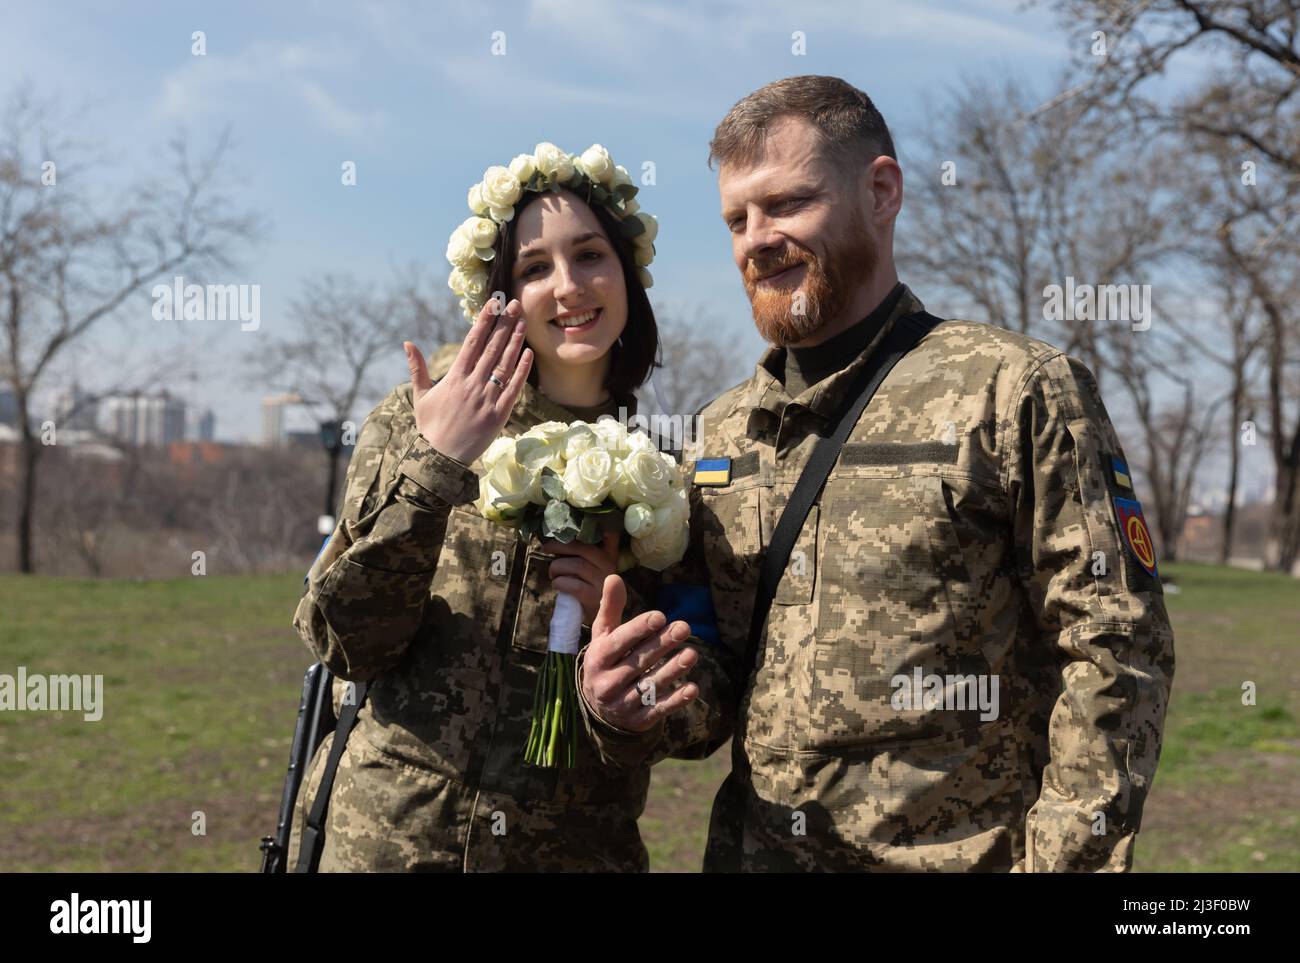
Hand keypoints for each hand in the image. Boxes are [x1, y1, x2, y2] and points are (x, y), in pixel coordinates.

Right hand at [404, 298, 532, 465]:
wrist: (440, 458)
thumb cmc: (429, 426)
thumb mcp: (420, 395)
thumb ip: (417, 368)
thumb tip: (408, 343)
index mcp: (454, 377)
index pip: (472, 342)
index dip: (484, 321)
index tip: (493, 304)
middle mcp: (472, 385)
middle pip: (492, 348)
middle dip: (504, 324)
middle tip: (515, 305)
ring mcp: (487, 399)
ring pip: (504, 365)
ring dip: (514, 342)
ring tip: (523, 322)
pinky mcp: (499, 415)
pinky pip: (513, 389)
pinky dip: (521, 371)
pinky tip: (528, 354)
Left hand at [543, 531, 619, 624]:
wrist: (598, 618)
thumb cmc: (589, 586)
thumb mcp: (592, 568)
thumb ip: (581, 552)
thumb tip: (555, 536)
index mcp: (609, 556)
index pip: (611, 535)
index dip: (602, 526)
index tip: (583, 522)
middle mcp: (609, 567)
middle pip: (583, 548)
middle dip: (560, 546)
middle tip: (546, 548)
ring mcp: (603, 583)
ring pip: (576, 566)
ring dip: (557, 567)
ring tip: (552, 573)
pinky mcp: (593, 597)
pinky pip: (573, 585)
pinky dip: (559, 583)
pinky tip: (556, 584)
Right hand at [581, 574, 698, 732]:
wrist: (596, 708)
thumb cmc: (606, 661)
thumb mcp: (603, 636)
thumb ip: (610, 608)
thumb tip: (613, 576)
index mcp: (598, 658)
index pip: (619, 642)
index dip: (639, 629)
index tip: (660, 616)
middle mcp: (607, 682)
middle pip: (638, 662)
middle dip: (662, 644)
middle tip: (684, 627)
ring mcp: (621, 704)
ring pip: (649, 686)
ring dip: (672, 670)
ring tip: (692, 654)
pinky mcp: (636, 720)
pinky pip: (657, 710)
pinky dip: (675, 700)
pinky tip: (692, 687)